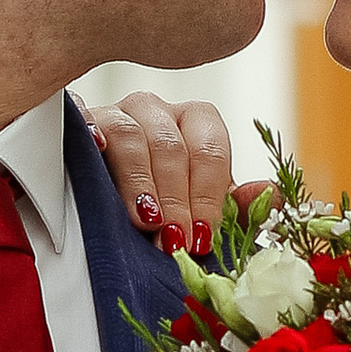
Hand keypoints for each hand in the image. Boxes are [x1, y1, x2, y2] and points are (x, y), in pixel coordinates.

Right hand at [81, 90, 242, 258]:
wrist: (104, 209)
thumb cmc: (160, 211)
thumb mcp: (201, 211)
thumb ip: (237, 207)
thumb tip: (270, 196)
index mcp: (193, 124)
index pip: (210, 147)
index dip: (208, 195)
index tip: (202, 237)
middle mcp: (156, 111)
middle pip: (171, 144)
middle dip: (176, 198)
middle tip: (174, 240)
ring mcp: (115, 113)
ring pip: (130, 133)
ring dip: (140, 182)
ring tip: (144, 220)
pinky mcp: (79, 123)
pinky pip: (84, 119)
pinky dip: (92, 133)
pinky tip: (96, 150)